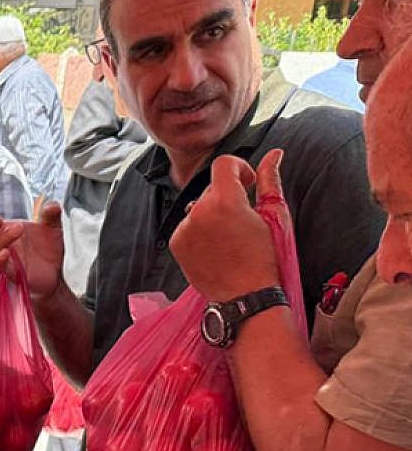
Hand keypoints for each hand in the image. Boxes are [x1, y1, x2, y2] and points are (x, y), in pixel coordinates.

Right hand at [0, 202, 66, 302]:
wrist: (59, 273)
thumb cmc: (50, 250)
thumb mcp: (54, 229)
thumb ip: (52, 216)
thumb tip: (52, 206)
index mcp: (6, 236)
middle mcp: (1, 249)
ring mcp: (5, 263)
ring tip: (15, 231)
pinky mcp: (12, 276)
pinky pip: (0, 270)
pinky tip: (5, 253)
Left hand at [171, 152, 284, 303]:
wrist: (246, 296)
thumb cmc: (266, 257)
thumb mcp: (274, 215)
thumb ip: (270, 180)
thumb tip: (274, 154)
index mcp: (224, 200)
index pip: (223, 163)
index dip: (239, 168)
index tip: (248, 183)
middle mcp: (198, 211)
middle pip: (212, 187)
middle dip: (228, 195)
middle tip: (245, 219)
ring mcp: (184, 228)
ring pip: (199, 207)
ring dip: (214, 213)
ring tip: (231, 236)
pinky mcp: (176, 244)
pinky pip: (189, 225)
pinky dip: (201, 230)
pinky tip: (218, 247)